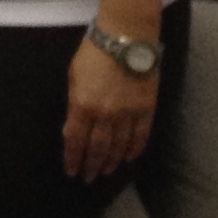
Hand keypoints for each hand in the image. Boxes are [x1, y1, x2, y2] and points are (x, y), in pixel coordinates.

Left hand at [62, 37, 159, 181]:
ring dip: (111, 162)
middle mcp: (105, 114)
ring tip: (106, 172)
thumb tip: (74, 123)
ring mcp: (128, 113)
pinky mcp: (146, 109)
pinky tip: (128, 159)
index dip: (72, 157)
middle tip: (88, 178)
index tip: (71, 171)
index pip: (75, 139)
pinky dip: (133, 150)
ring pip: (119, 146)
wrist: (126, 39)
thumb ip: (75, 102)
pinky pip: (140, 136)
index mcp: (82, 104)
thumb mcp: (73, 76)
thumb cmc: (93, 53)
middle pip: (97, 147)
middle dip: (91, 165)